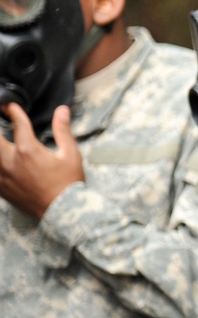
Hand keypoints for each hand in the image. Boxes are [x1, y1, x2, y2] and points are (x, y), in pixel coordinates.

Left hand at [0, 103, 83, 218]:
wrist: (63, 212)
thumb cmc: (68, 183)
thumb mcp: (71, 154)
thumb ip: (62, 130)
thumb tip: (62, 110)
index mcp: (28, 150)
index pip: (17, 123)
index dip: (13, 111)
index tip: (10, 105)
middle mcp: (10, 161)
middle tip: (0, 117)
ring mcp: (2, 176)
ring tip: (1, 141)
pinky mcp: (1, 188)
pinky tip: (1, 159)